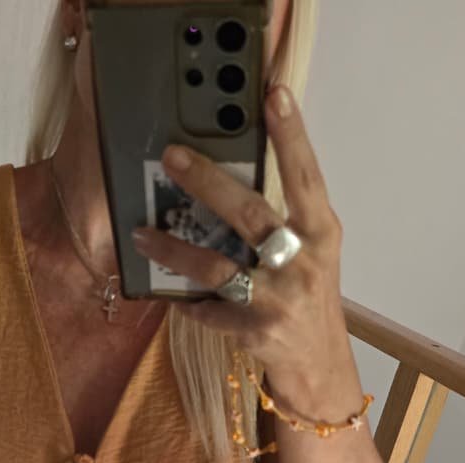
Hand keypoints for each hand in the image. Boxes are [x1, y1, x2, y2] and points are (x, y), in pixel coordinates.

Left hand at [131, 83, 360, 421]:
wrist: (318, 366)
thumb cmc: (308, 297)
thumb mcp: (310, 253)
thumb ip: (284, 218)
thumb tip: (231, 176)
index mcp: (321, 234)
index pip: (306, 176)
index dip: (291, 135)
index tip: (274, 94)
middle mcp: (302, 263)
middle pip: (250, 214)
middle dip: (207, 182)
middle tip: (172, 157)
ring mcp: (277, 300)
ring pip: (217, 268)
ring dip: (174, 251)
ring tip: (144, 234)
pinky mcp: (255, 333)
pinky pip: (207, 309)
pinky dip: (186, 301)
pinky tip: (168, 293)